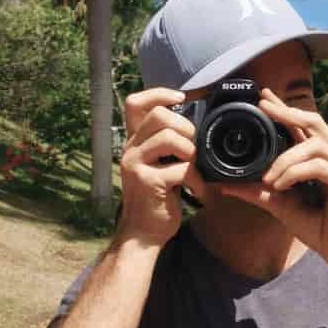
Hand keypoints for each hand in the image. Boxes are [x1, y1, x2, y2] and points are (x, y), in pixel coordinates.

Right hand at [116, 87, 203, 247]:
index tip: (182, 101)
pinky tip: (197, 192)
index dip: (160, 94)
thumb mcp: (156, 165)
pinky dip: (197, 180)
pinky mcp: (149, 183)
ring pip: (171, 137)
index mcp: (134, 142)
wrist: (143, 233)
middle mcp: (130, 149)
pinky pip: (182, 168)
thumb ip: (165, 145)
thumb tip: (195, 122)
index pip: (135, 102)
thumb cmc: (155, 198)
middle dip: (186, 127)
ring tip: (194, 169)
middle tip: (193, 149)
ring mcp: (136, 165)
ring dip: (192, 152)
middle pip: (159, 115)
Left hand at [218, 88, 327, 269]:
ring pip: (313, 145)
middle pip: (314, 123)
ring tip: (269, 179)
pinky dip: (295, 173)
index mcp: (324, 159)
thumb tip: (226, 184)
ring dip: (285, 159)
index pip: (304, 126)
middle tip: (263, 107)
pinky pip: (319, 167)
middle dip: (287, 113)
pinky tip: (281, 186)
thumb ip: (257, 191)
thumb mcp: (279, 205)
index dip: (285, 110)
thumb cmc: (316, 227)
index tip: (264, 97)